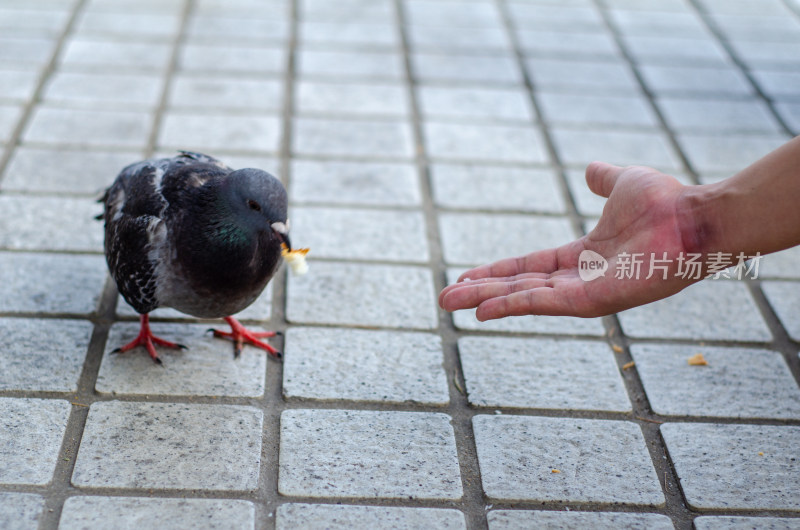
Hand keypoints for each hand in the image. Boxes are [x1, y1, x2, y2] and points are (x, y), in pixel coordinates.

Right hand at [439, 162, 700, 319]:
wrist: (696, 217)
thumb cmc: (667, 202)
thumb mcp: (623, 183)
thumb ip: (603, 180)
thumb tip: (590, 168)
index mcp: (584, 255)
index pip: (530, 266)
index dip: (498, 270)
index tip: (467, 275)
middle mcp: (580, 278)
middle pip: (519, 285)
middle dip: (482, 291)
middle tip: (445, 299)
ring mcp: (586, 292)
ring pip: (525, 297)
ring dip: (487, 300)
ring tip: (450, 304)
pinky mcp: (593, 301)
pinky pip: (545, 303)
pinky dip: (513, 305)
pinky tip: (484, 308)